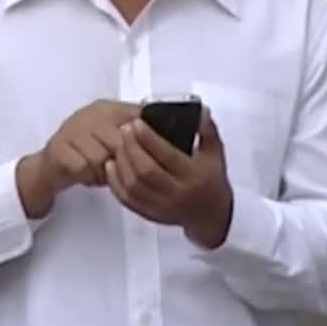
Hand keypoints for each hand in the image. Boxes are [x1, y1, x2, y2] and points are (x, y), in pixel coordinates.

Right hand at [17, 99, 140, 217]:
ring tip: (102, 172)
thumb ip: (135, 133)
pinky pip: (84, 168)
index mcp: (108, 108)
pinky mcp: (59, 149)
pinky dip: (89, 177)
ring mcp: (72, 130)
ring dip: (105, 172)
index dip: (144, 141)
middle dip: (122, 161)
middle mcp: (90, 114)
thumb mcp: (113, 134)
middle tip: (119, 168)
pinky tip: (89, 176)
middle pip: (120, 142)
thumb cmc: (88, 149)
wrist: (51, 163)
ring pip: (101, 157)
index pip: (136, 119)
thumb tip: (169, 137)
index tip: (149, 155)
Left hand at [105, 106, 233, 248]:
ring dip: (121, 162)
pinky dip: (115, 181)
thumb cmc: (211, 180)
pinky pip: (127, 199)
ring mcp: (162, 206)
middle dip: (131, 147)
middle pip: (146, 170)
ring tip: (117, 143)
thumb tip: (200, 111)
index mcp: (193, 176)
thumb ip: (207, 130)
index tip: (137, 123)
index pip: (167, 155)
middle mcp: (177, 193)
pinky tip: (111, 165)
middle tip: (124, 129)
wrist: (211, 213)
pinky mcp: (150, 214)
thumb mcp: (215, 152)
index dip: (149, 138)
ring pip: (133, 185)